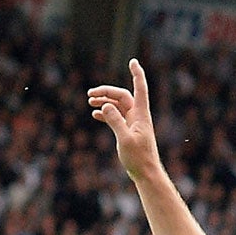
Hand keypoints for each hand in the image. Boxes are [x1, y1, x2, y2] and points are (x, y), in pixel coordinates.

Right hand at [87, 59, 162, 181]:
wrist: (145, 173)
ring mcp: (132, 123)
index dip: (137, 74)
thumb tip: (106, 106)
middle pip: (122, 96)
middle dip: (106, 92)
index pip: (139, 88)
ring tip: (90, 102)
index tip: (133, 61)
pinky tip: (95, 114)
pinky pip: (116, 117)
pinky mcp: (128, 131)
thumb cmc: (138, 158)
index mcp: (140, 114)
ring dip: (104, 102)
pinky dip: (106, 114)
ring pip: (117, 106)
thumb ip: (115, 121)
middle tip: (89, 95)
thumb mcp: (124, 139)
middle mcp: (137, 115)